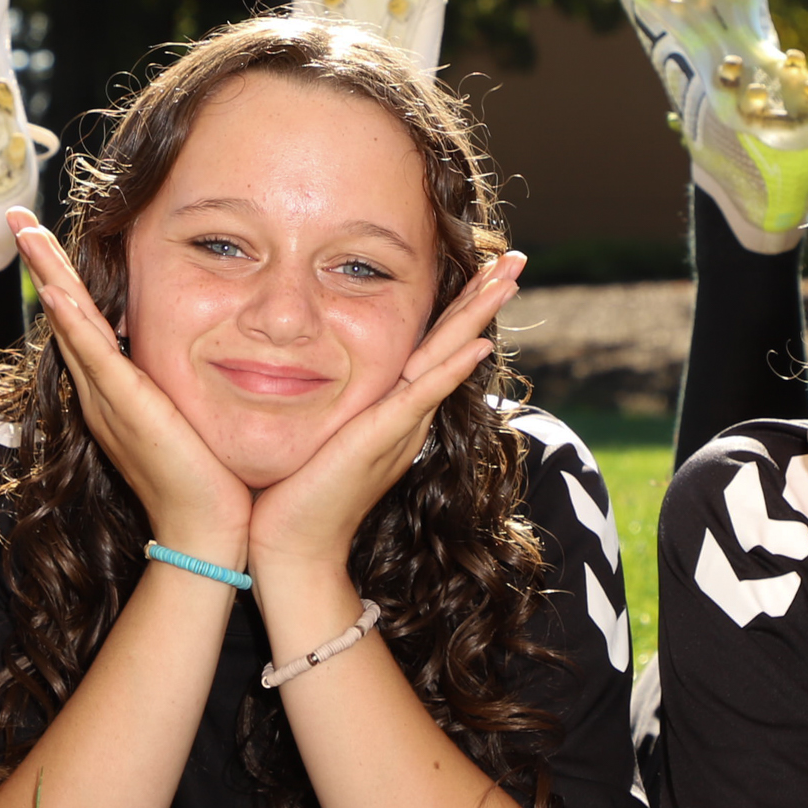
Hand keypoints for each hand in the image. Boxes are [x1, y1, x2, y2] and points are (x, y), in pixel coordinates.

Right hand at [11, 206, 252, 558]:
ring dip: (47, 275)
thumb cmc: (213, 479)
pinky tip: (55, 290)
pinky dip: (72, 321)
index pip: (85, 323)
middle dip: (41, 263)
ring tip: (25, 232)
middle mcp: (102, 392)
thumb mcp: (193, 413)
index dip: (64, 278)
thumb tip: (214, 342)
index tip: (50, 237)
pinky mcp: (127, 409)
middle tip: (16, 216)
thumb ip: (187, 381)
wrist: (210, 532)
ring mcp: (109, 400)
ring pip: (70, 324)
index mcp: (116, 391)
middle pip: (64, 314)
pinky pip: (94, 356)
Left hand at [243, 252, 522, 574]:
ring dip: (478, 318)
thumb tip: (310, 362)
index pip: (433, 346)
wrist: (291, 548)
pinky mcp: (378, 441)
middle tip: (517, 259)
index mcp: (393, 410)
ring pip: (447, 360)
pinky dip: (450, 371)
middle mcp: (405, 416)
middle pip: (454, 345)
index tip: (483, 267)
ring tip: (508, 280)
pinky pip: (421, 397)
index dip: (460, 307)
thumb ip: (332, 399)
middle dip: (484, 300)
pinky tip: (476, 345)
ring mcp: (398, 428)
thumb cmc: (292, 492)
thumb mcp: (320, 428)